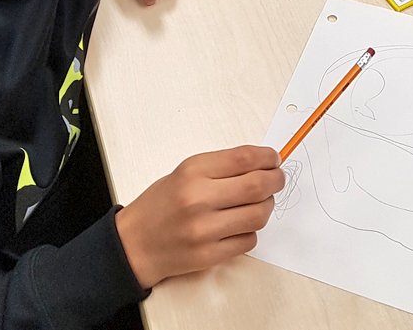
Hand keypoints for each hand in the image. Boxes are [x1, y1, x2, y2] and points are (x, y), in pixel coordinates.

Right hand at [115, 145, 284, 287]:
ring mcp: (204, 231)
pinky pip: (249, 240)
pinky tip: (240, 224)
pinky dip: (251, 230)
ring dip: (267, 206)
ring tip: (260, 202)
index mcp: (193, 172)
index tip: (274, 158)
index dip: (268, 157)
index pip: (244, 158)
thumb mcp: (187, 171)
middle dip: (276, 180)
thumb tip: (264, 162)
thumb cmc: (163, 203)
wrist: (135, 243)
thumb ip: (223, 165)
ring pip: (258, 215)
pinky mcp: (209, 256)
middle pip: (257, 186)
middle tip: (277, 179)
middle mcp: (198, 200)